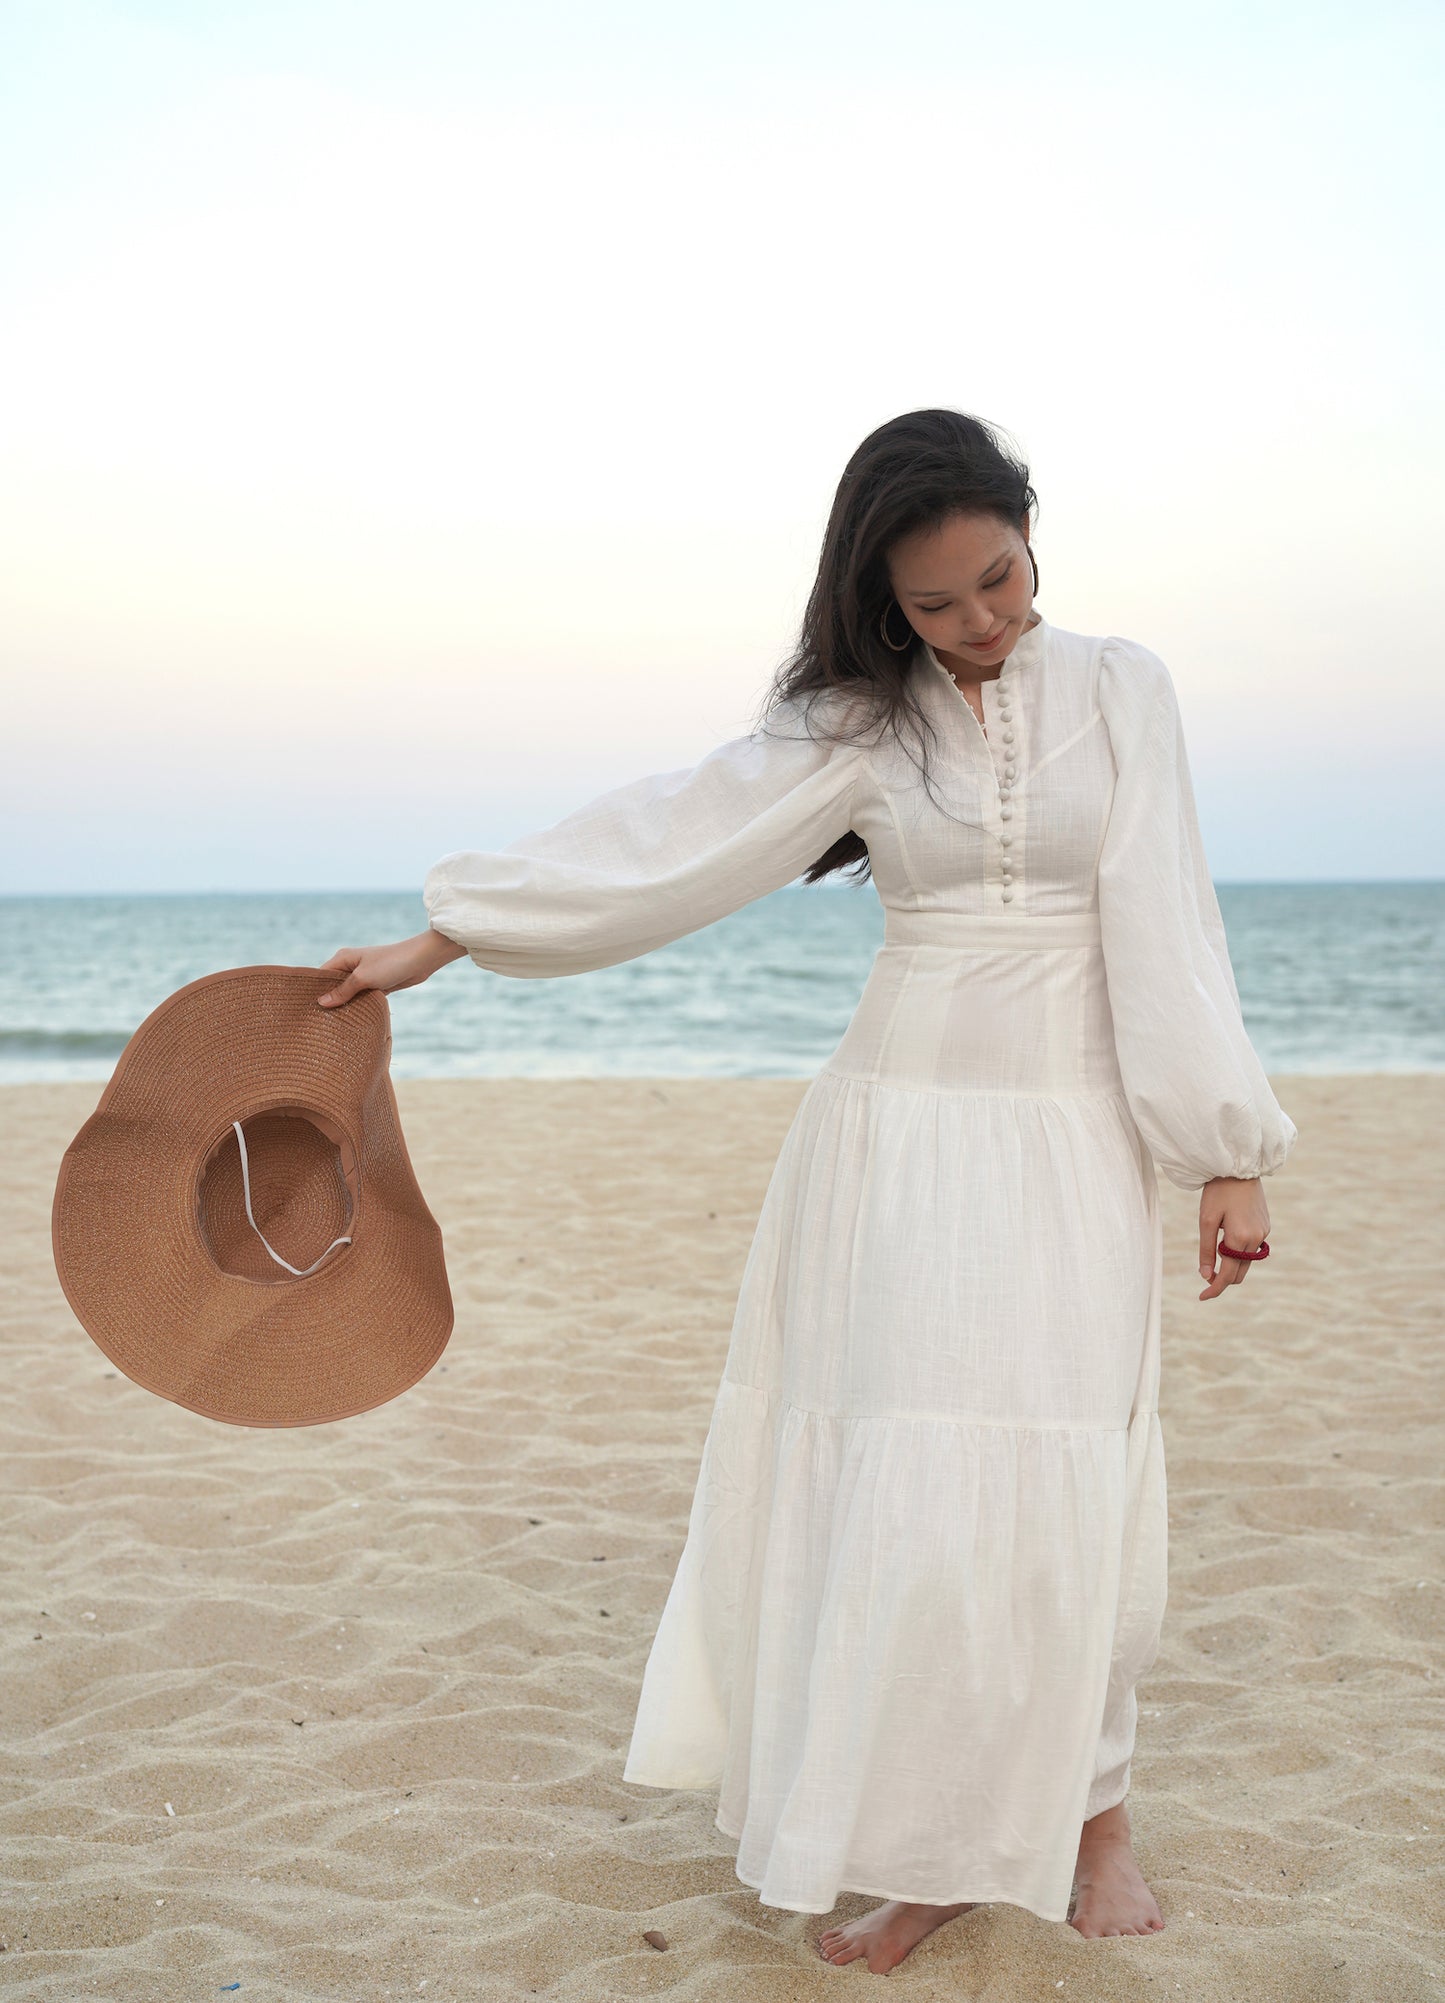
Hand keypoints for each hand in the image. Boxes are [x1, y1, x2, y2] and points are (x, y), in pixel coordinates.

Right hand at [317, 928, 467, 1007]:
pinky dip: (358, 1006)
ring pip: (348, 994)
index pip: (321, 975)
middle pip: (334, 986)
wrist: (420, 961)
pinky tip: (351, 1020)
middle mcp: (351, 966)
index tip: (305, 1009)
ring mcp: (363, 975)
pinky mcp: (375, 984)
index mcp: (343, 958)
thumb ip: (343, 991)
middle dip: (329, 1001)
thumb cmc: (391, 964)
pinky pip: (361, 997)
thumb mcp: (363, 978)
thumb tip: (321, 1002)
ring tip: (331, 1024)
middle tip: (317, 1021)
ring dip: (344, 1005)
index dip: (314, 991)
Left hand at [1198, 1176, 1270, 1299]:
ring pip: (1246, 1262)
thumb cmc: (1217, 1192)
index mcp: (1240, 1238)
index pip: (1228, 1275)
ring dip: (1231, 1266)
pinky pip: (1252, 1248)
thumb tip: (1205, 1276)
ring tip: (1213, 1260)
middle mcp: (1256, 1239)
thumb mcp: (1206, 1220)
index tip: (1202, 1297)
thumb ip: (1206, 1250)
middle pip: (1239, 1272)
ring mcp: (1263, 1233)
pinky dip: (1239, 1253)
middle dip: (1223, 1279)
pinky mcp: (1265, 1226)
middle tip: (1205, 1277)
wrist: (1238, 1168)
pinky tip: (1227, 1243)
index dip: (1214, 1289)